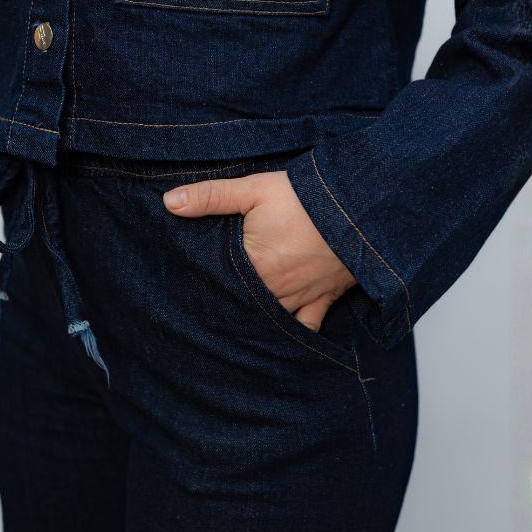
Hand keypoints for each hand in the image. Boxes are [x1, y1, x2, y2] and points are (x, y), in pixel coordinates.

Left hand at [162, 170, 356, 331]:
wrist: (362, 206)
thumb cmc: (305, 198)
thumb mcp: (254, 189)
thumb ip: (210, 197)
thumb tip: (169, 203)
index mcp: (253, 265)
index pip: (216, 284)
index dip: (200, 286)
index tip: (185, 288)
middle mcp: (274, 289)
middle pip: (240, 307)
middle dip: (223, 307)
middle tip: (202, 313)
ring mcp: (299, 298)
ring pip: (267, 322)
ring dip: (251, 322)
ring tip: (230, 326)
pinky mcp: (323, 299)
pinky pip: (306, 328)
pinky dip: (292, 335)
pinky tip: (276, 341)